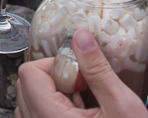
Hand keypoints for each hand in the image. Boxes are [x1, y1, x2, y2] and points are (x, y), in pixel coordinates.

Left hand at [15, 29, 147, 117]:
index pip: (30, 74)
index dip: (56, 65)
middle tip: (84, 89)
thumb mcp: (121, 106)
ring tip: (83, 106)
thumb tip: (81, 38)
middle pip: (26, 85)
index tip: (80, 75)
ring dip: (53, 95)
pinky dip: (52, 111)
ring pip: (29, 102)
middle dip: (54, 79)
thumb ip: (97, 69)